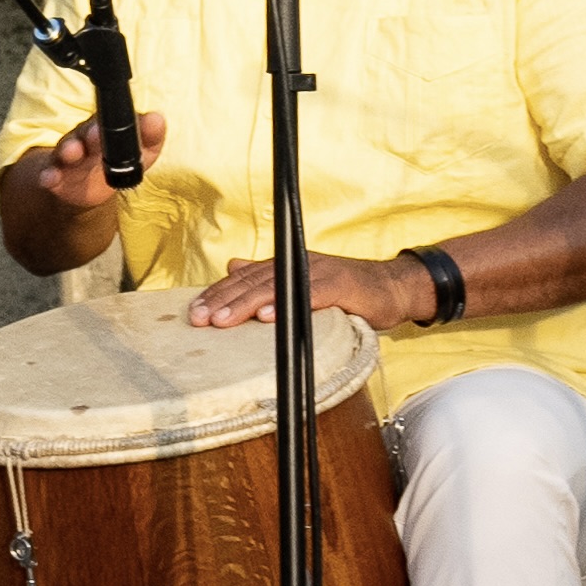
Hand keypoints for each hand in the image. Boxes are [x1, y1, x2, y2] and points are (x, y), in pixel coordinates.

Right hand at [21, 112, 165, 215]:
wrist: (85, 189)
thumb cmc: (115, 163)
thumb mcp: (138, 153)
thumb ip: (149, 137)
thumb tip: (158, 118)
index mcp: (105, 128)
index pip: (110, 119)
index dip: (115, 121)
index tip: (121, 123)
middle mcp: (84, 137)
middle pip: (87, 132)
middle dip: (92, 133)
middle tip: (96, 134)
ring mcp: (67, 156)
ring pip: (67, 149)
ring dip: (69, 149)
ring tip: (71, 152)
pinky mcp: (54, 174)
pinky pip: (48, 172)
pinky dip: (47, 175)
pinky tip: (48, 178)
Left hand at [189, 250, 429, 333]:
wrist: (391, 287)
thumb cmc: (346, 290)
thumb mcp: (302, 281)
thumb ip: (267, 276)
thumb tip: (232, 266)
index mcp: (285, 265)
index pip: (243, 279)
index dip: (218, 293)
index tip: (194, 311)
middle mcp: (295, 265)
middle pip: (252, 283)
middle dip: (222, 301)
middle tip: (199, 319)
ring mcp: (317, 274)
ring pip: (274, 288)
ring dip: (245, 305)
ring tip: (223, 320)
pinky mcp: (338, 287)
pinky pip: (308, 296)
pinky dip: (286, 306)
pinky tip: (267, 318)